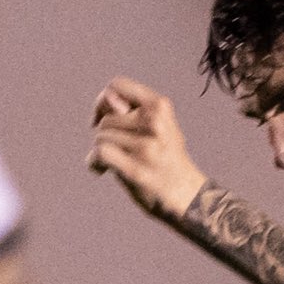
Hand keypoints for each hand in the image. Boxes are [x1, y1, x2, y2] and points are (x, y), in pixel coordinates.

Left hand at [88, 78, 208, 224]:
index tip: (103, 117)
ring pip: (101, 137)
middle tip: (119, 151)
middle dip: (105, 134)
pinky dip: (94, 162)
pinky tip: (101, 170)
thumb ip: (130, 111)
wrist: (189, 197)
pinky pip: (100, 153)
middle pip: (105, 119)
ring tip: (114, 164)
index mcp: (161, 106)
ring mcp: (147, 147)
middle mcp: (155, 123)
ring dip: (100, 151)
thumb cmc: (167, 161)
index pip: (117, 86)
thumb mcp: (157, 127)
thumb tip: (106, 97)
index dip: (103, 101)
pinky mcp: (136, 169)